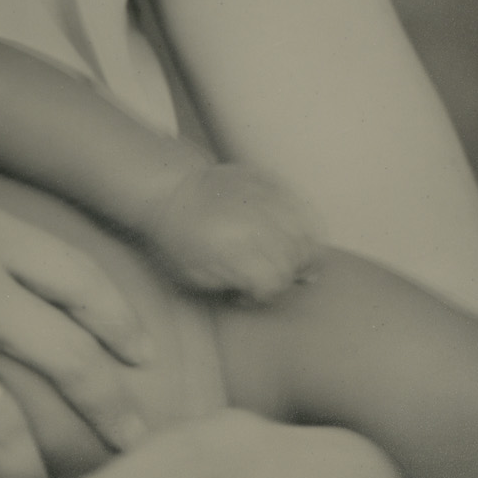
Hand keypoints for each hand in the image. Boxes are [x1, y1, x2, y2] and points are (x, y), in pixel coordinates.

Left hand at [141, 162, 315, 302]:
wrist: (171, 191)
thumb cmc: (178, 239)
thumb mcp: (195, 275)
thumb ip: (232, 285)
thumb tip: (259, 290)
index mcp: (235, 250)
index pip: (275, 281)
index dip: (267, 295)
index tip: (253, 294)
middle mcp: (256, 223)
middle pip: (294, 260)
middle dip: (287, 276)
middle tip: (271, 277)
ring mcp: (266, 199)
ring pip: (306, 234)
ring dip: (303, 254)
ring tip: (290, 262)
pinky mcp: (270, 182)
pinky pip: (302, 208)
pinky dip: (304, 227)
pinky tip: (295, 238)